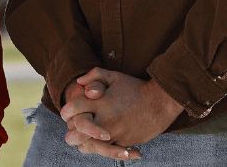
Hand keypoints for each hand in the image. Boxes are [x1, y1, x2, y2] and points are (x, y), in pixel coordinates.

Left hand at [58, 68, 181, 158]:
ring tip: (84, 143)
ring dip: (85, 145)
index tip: (66, 115)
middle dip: (71, 134)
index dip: (66, 112)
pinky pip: (109, 152)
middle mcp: (105, 118)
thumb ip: (95, 75)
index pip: (73, 109)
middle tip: (71, 135)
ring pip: (91, 146)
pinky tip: (101, 147)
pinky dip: (103, 151)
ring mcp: (115, 132)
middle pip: (78, 132)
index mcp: (100, 102)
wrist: (161, 102)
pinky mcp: (125, 142)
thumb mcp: (115, 76)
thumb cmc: (136, 88)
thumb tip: (79, 81)